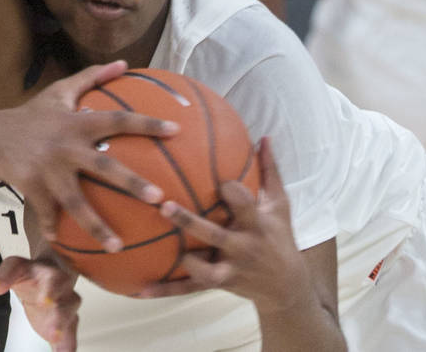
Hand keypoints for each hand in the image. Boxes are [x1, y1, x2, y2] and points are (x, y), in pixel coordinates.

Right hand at [0, 61, 179, 250]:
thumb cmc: (34, 115)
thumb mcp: (60, 91)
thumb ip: (92, 77)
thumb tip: (124, 62)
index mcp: (78, 123)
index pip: (119, 120)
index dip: (147, 124)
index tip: (176, 131)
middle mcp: (66, 147)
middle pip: (104, 167)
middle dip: (132, 183)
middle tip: (159, 199)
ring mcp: (49, 170)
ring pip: (76, 202)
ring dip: (97, 226)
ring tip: (118, 246)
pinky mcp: (32, 187)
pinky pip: (48, 213)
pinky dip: (54, 228)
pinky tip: (65, 244)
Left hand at [0, 256, 79, 351]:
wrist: (48, 273)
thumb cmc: (32, 273)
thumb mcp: (15, 267)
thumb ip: (3, 276)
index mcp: (49, 273)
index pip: (53, 278)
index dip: (51, 289)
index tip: (45, 302)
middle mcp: (62, 290)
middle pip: (68, 301)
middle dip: (61, 317)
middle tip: (53, 332)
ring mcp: (66, 306)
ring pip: (71, 317)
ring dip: (63, 330)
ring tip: (54, 340)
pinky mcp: (66, 322)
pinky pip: (71, 334)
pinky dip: (67, 344)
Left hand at [137, 137, 308, 308]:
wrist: (286, 286)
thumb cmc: (278, 235)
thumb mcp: (279, 204)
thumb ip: (269, 170)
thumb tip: (264, 135)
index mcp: (256, 224)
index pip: (244, 205)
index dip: (231, 191)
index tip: (214, 178)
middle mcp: (242, 247)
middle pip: (214, 235)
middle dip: (190, 222)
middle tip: (164, 205)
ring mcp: (229, 269)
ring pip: (202, 268)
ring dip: (179, 259)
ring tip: (152, 243)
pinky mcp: (217, 284)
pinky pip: (187, 289)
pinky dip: (164, 291)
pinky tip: (139, 289)